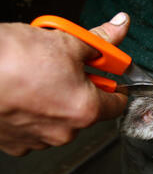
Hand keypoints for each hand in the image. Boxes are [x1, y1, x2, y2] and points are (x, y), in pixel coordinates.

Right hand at [0, 12, 129, 155]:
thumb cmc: (11, 59)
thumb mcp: (66, 41)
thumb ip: (99, 41)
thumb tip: (119, 29)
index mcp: (86, 110)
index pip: (117, 104)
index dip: (114, 85)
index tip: (108, 75)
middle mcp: (65, 132)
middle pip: (87, 109)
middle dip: (80, 87)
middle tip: (65, 66)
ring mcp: (39, 140)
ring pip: (59, 117)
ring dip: (55, 99)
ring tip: (37, 77)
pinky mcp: (15, 143)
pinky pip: (34, 126)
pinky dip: (32, 110)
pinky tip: (21, 92)